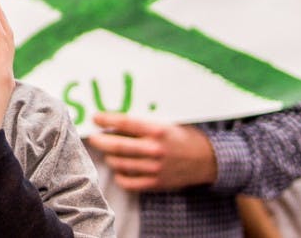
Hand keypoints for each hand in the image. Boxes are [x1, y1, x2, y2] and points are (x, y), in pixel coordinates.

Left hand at [85, 113, 217, 191]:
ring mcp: (155, 168)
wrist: (207, 160)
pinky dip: (119, 176)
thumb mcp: (166, 123)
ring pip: (120, 164)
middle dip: (100, 141)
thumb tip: (115, 119)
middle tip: (93, 137)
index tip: (95, 118)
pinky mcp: (156, 183)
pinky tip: (118, 169)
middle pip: (118, 145)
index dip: (106, 119)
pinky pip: (129, 183)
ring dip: (109, 157)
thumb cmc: (183, 136)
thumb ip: (143, 122)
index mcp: (158, 130)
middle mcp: (155, 149)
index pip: (125, 122)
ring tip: (106, 152)